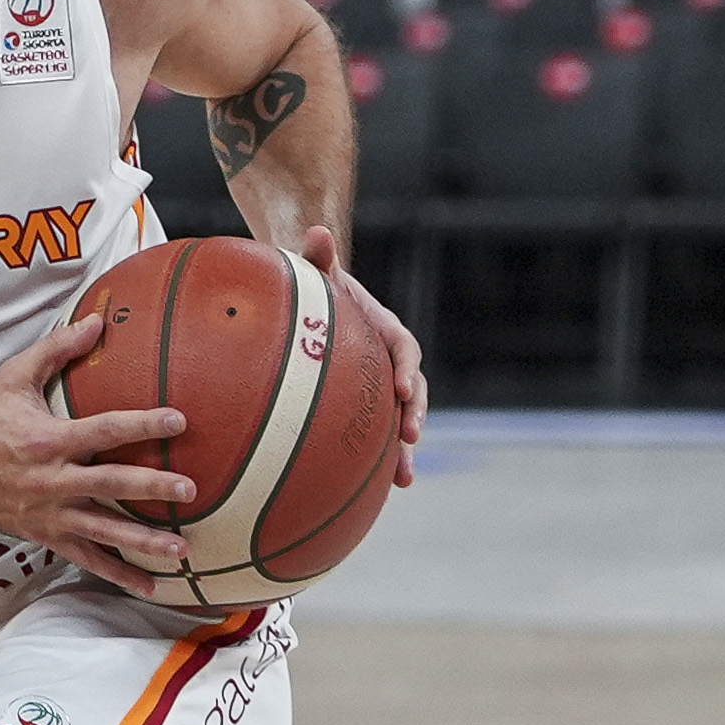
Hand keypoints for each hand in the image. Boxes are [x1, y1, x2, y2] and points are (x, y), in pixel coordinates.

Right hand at [0, 315, 193, 598]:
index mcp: (48, 439)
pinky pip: (86, 557)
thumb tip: (98, 321)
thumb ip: (58, 349)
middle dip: (152, 486)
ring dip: (143, 540)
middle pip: (111, 484)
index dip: (143, 424)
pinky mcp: (45, 534)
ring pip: (104, 530)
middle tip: (190, 489)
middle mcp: (52, 479)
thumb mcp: (14, 376)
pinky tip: (149, 584)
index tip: (179, 420)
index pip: (105, 430)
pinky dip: (117, 573)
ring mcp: (50, 512)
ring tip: (181, 548)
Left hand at [302, 225, 425, 487]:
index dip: (406, 367)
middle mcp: (388, 360)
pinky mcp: (363, 406)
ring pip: (399, 419)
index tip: (401, 387)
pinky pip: (373, 434)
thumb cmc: (311, 286)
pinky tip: (375, 492)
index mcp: (383, 328)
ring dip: (402, 450)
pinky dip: (376, 460)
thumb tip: (317, 232)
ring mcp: (377, 385)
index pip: (404, 347)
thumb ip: (317, 255)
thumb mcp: (313, 270)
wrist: (310, 302)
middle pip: (412, 390)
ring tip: (402, 479)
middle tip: (410, 437)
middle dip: (414, 415)